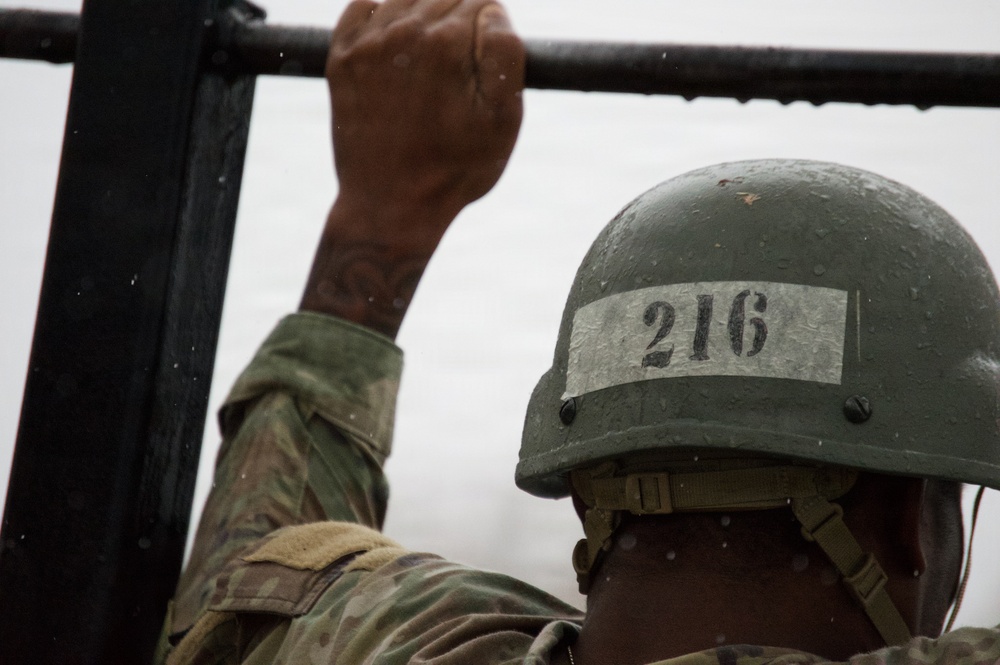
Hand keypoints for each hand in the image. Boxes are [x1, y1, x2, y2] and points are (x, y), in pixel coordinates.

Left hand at [301, 0, 524, 337]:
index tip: (485, 71)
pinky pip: (364, 8)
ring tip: (430, 73)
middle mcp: (404, 31)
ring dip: (424, 23)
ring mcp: (367, 43)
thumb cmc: (455, 168)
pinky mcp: (342, 58)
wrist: (391, 206)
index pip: (483, 3)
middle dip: (460, 28)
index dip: (492, 35)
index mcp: (447, 43)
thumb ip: (505, 52)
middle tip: (458, 80)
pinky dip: (381, 19)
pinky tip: (396, 53)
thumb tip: (491, 10)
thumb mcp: (503, 119)